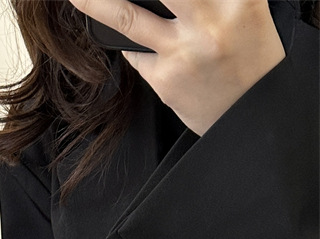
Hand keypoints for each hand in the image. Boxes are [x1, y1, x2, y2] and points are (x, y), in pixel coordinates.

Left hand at [70, 0, 284, 134]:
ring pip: (127, 17)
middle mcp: (211, 20)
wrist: (252, 117)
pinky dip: (134, 44)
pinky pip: (135, 52)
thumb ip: (211, 0)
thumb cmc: (252, 57)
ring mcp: (183, 51)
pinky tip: (142, 42)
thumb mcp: (247, 12)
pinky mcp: (164, 79)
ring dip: (95, 3)